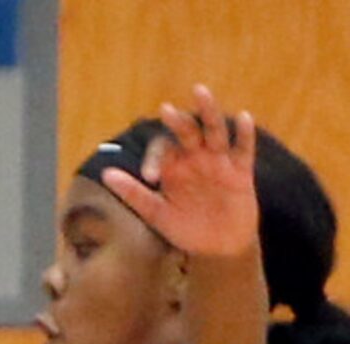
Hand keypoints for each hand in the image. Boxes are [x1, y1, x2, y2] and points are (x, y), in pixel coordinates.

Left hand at [102, 85, 258, 259]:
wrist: (218, 247)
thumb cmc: (185, 228)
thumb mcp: (157, 213)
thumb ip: (133, 193)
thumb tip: (105, 174)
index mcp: (175, 165)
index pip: (162, 150)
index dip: (154, 159)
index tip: (149, 179)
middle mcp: (196, 157)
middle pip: (187, 131)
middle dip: (178, 122)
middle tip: (166, 111)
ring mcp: (219, 160)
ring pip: (214, 130)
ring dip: (208, 111)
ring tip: (200, 92)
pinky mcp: (240, 171)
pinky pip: (242, 149)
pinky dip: (244, 134)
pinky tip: (243, 118)